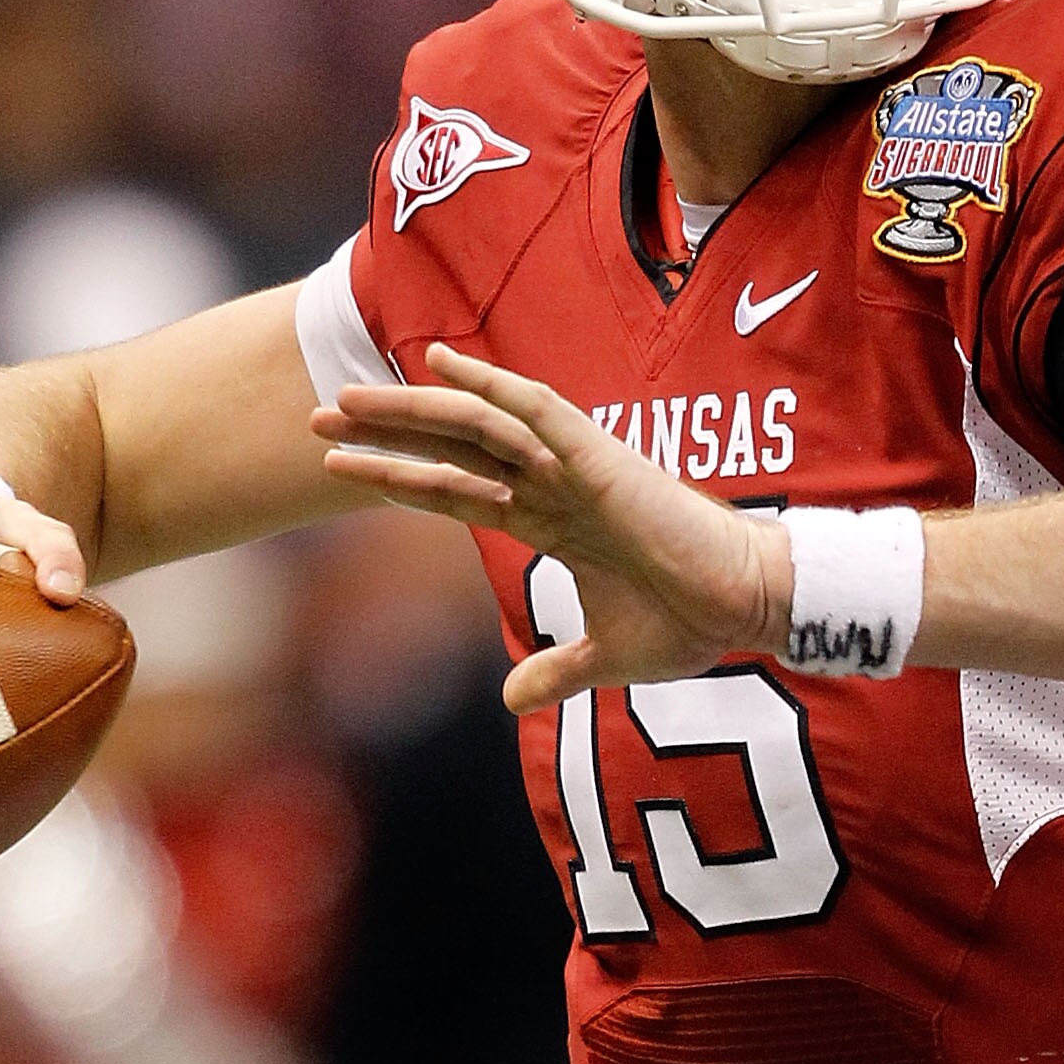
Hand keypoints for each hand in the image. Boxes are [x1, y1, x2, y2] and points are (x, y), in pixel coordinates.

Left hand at [313, 345, 789, 712]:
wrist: (746, 605)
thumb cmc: (691, 621)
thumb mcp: (606, 656)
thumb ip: (558, 669)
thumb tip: (513, 700)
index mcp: (554, 522)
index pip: (458, 491)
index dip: (400, 478)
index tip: (342, 468)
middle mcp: (554, 484)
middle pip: (452, 447)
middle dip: (384, 433)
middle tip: (317, 420)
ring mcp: (575, 466)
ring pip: (477, 425)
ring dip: (410, 410)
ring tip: (346, 400)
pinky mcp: (601, 458)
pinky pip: (536, 409)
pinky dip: (489, 384)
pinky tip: (440, 364)